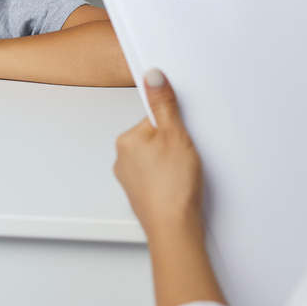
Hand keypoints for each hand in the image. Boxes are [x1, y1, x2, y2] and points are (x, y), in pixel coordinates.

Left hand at [113, 69, 205, 238]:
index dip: (174, 125)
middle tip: (184, 157)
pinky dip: (171, 179)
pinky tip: (180, 186)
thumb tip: (153, 76)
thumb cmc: (172, 188)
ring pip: (158, 159)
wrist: (174, 229)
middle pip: (156, 138)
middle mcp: (123, 159)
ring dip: (173, 162)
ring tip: (183, 174)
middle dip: (173, 144)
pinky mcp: (142, 194)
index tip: (182, 135)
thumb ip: (164, 104)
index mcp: (126, 141)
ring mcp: (131, 179)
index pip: (153, 118)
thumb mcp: (175, 135)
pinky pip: (159, 177)